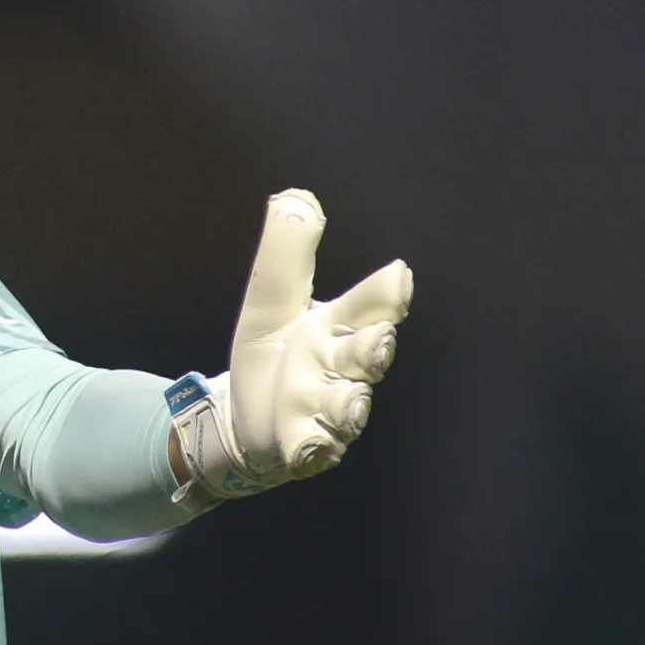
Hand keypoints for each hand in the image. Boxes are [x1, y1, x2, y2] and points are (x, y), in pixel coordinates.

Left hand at [167, 189, 412, 510]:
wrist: (247, 419)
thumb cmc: (274, 355)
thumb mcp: (271, 301)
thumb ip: (286, 255)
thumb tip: (294, 196)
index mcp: (338, 327)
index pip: (369, 306)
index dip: (384, 294)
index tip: (396, 277)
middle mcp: (342, 368)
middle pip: (368, 356)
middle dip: (373, 348)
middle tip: (378, 339)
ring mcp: (328, 410)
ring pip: (347, 406)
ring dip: (347, 402)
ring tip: (346, 398)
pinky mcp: (306, 445)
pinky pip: (314, 447)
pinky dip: (312, 445)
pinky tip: (307, 444)